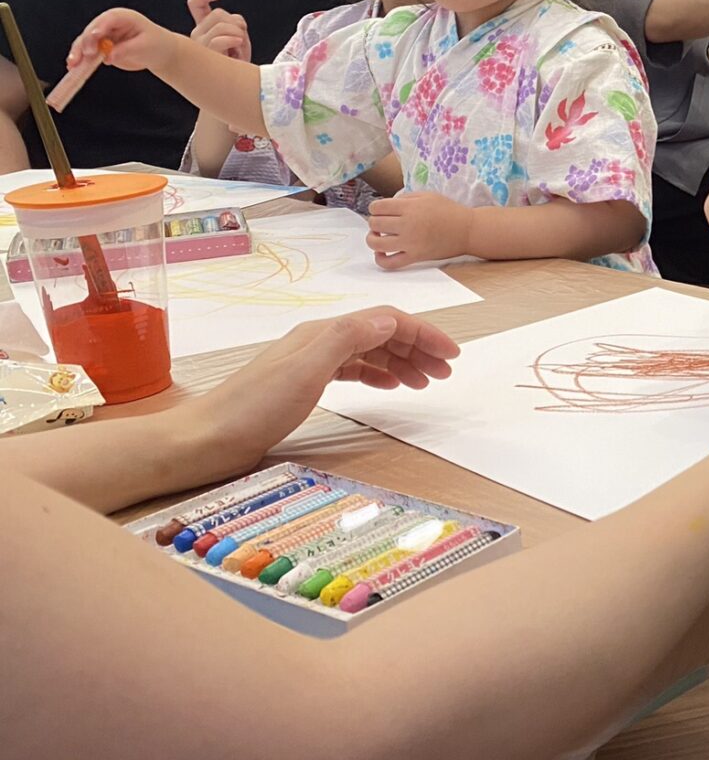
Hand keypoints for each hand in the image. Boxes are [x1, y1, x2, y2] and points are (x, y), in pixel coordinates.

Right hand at [65, 8, 182, 74]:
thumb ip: (126, 50)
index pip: (108, 19)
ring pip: (85, 43)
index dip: (100, 27)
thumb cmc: (156, 44)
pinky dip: (80, 60)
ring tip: (73, 64)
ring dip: (78, 53)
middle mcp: (108, 24)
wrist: (159, 52)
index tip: (95, 37)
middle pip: (91, 31)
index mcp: (122, 17)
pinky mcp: (99, 48)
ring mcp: (102, 36)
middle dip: (85, 43)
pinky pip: (86, 53)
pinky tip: (74, 67)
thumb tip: (108, 57)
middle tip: (85, 54)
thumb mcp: (145, 46)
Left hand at [181, 309, 459, 479]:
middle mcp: (318, 342)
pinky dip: (378, 374)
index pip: (385, 321)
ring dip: (402, 362)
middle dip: (418, 348)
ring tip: (425, 382)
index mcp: (323, 333)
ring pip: (369, 352)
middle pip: (380, 333)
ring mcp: (310, 363)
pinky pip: (353, 370)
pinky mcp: (303, 386)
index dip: (423, 334)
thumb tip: (390, 319)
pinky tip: (388, 387)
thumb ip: (349, 339)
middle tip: (445, 372)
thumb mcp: (307, 371)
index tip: (451, 355)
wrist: (206, 439)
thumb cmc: (254, 408)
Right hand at [187, 0, 251, 61]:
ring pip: (223, 25)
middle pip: (219, 13)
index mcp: (203, 29)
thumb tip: (235, 18)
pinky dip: (236, 43)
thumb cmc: (237, 64)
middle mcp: (196, 35)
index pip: (195, 5)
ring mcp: (199, 45)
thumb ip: (234, 25)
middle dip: (238, 24)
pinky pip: (223, 39)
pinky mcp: (205, 54)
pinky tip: (237, 54)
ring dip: (239, 36)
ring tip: (239, 51)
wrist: (234, 87)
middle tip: (241, 41)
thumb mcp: (238, 40)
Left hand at [366, 192, 474, 269]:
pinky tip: (381, 253)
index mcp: (410, 208)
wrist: (467, 230)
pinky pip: (390, 263)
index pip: (377, 207)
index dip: (375, 208)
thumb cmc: (448, 211)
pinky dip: (380, 260)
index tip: (381, 210)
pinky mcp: (415, 257)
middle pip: (374, 224)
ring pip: (376, 243)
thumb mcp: (427, 196)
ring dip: (372, 239)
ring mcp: (410, 243)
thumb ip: (404, 198)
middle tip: (383, 223)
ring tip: (379, 236)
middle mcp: (407, 225)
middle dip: (375, 222)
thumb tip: (386, 206)